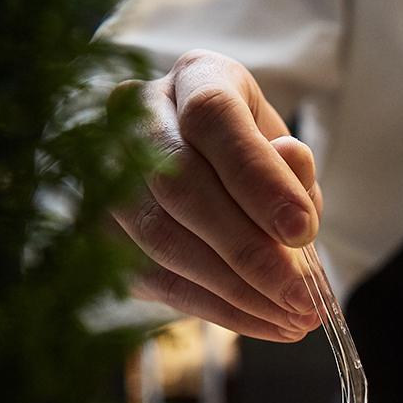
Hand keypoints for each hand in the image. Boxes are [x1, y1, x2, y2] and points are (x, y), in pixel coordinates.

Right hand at [109, 50, 321, 340]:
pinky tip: (263, 323)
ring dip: (234, 291)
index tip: (303, 231)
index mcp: (197, 78)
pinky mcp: (98, 227)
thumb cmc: (255, 163)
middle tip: (302, 299)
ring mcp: (106, 170)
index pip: (213, 118)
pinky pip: (153, 277)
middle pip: (181, 186)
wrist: (205, 173)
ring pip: (161, 238)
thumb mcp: (287, 158)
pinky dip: (214, 308)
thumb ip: (291, 169)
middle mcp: (138, 114)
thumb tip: (292, 163)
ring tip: (291, 320)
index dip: (258, 178)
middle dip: (249, 252)